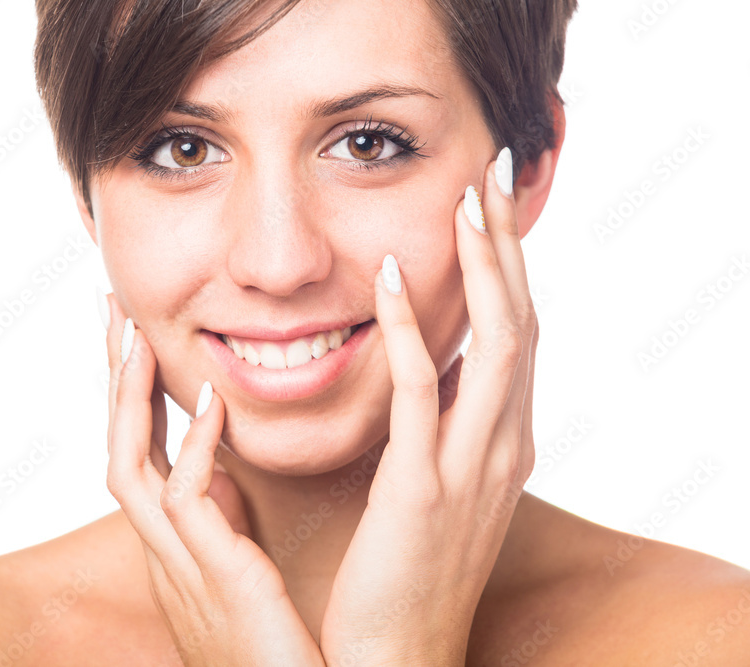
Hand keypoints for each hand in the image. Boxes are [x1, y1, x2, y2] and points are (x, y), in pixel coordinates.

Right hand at [102, 294, 325, 665]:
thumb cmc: (279, 649)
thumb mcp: (241, 571)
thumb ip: (226, 521)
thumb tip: (223, 469)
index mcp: (175, 544)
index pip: (140, 453)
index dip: (130, 394)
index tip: (131, 335)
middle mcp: (163, 551)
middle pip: (118, 448)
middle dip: (112, 380)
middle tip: (110, 310)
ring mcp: (180, 566)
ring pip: (130, 468)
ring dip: (129, 400)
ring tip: (134, 336)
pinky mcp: (213, 579)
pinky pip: (187, 502)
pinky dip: (194, 446)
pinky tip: (211, 400)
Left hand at [319, 148, 538, 664]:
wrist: (398, 656)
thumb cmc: (409, 569)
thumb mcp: (440, 484)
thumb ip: (445, 423)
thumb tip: (437, 364)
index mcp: (504, 442)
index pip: (517, 333)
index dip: (508, 266)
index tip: (491, 205)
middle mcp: (504, 446)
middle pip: (521, 321)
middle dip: (508, 245)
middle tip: (493, 173)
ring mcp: (473, 467)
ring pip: (495, 344)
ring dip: (482, 266)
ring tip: (467, 198)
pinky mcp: (425, 488)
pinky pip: (424, 392)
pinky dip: (410, 329)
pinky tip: (387, 277)